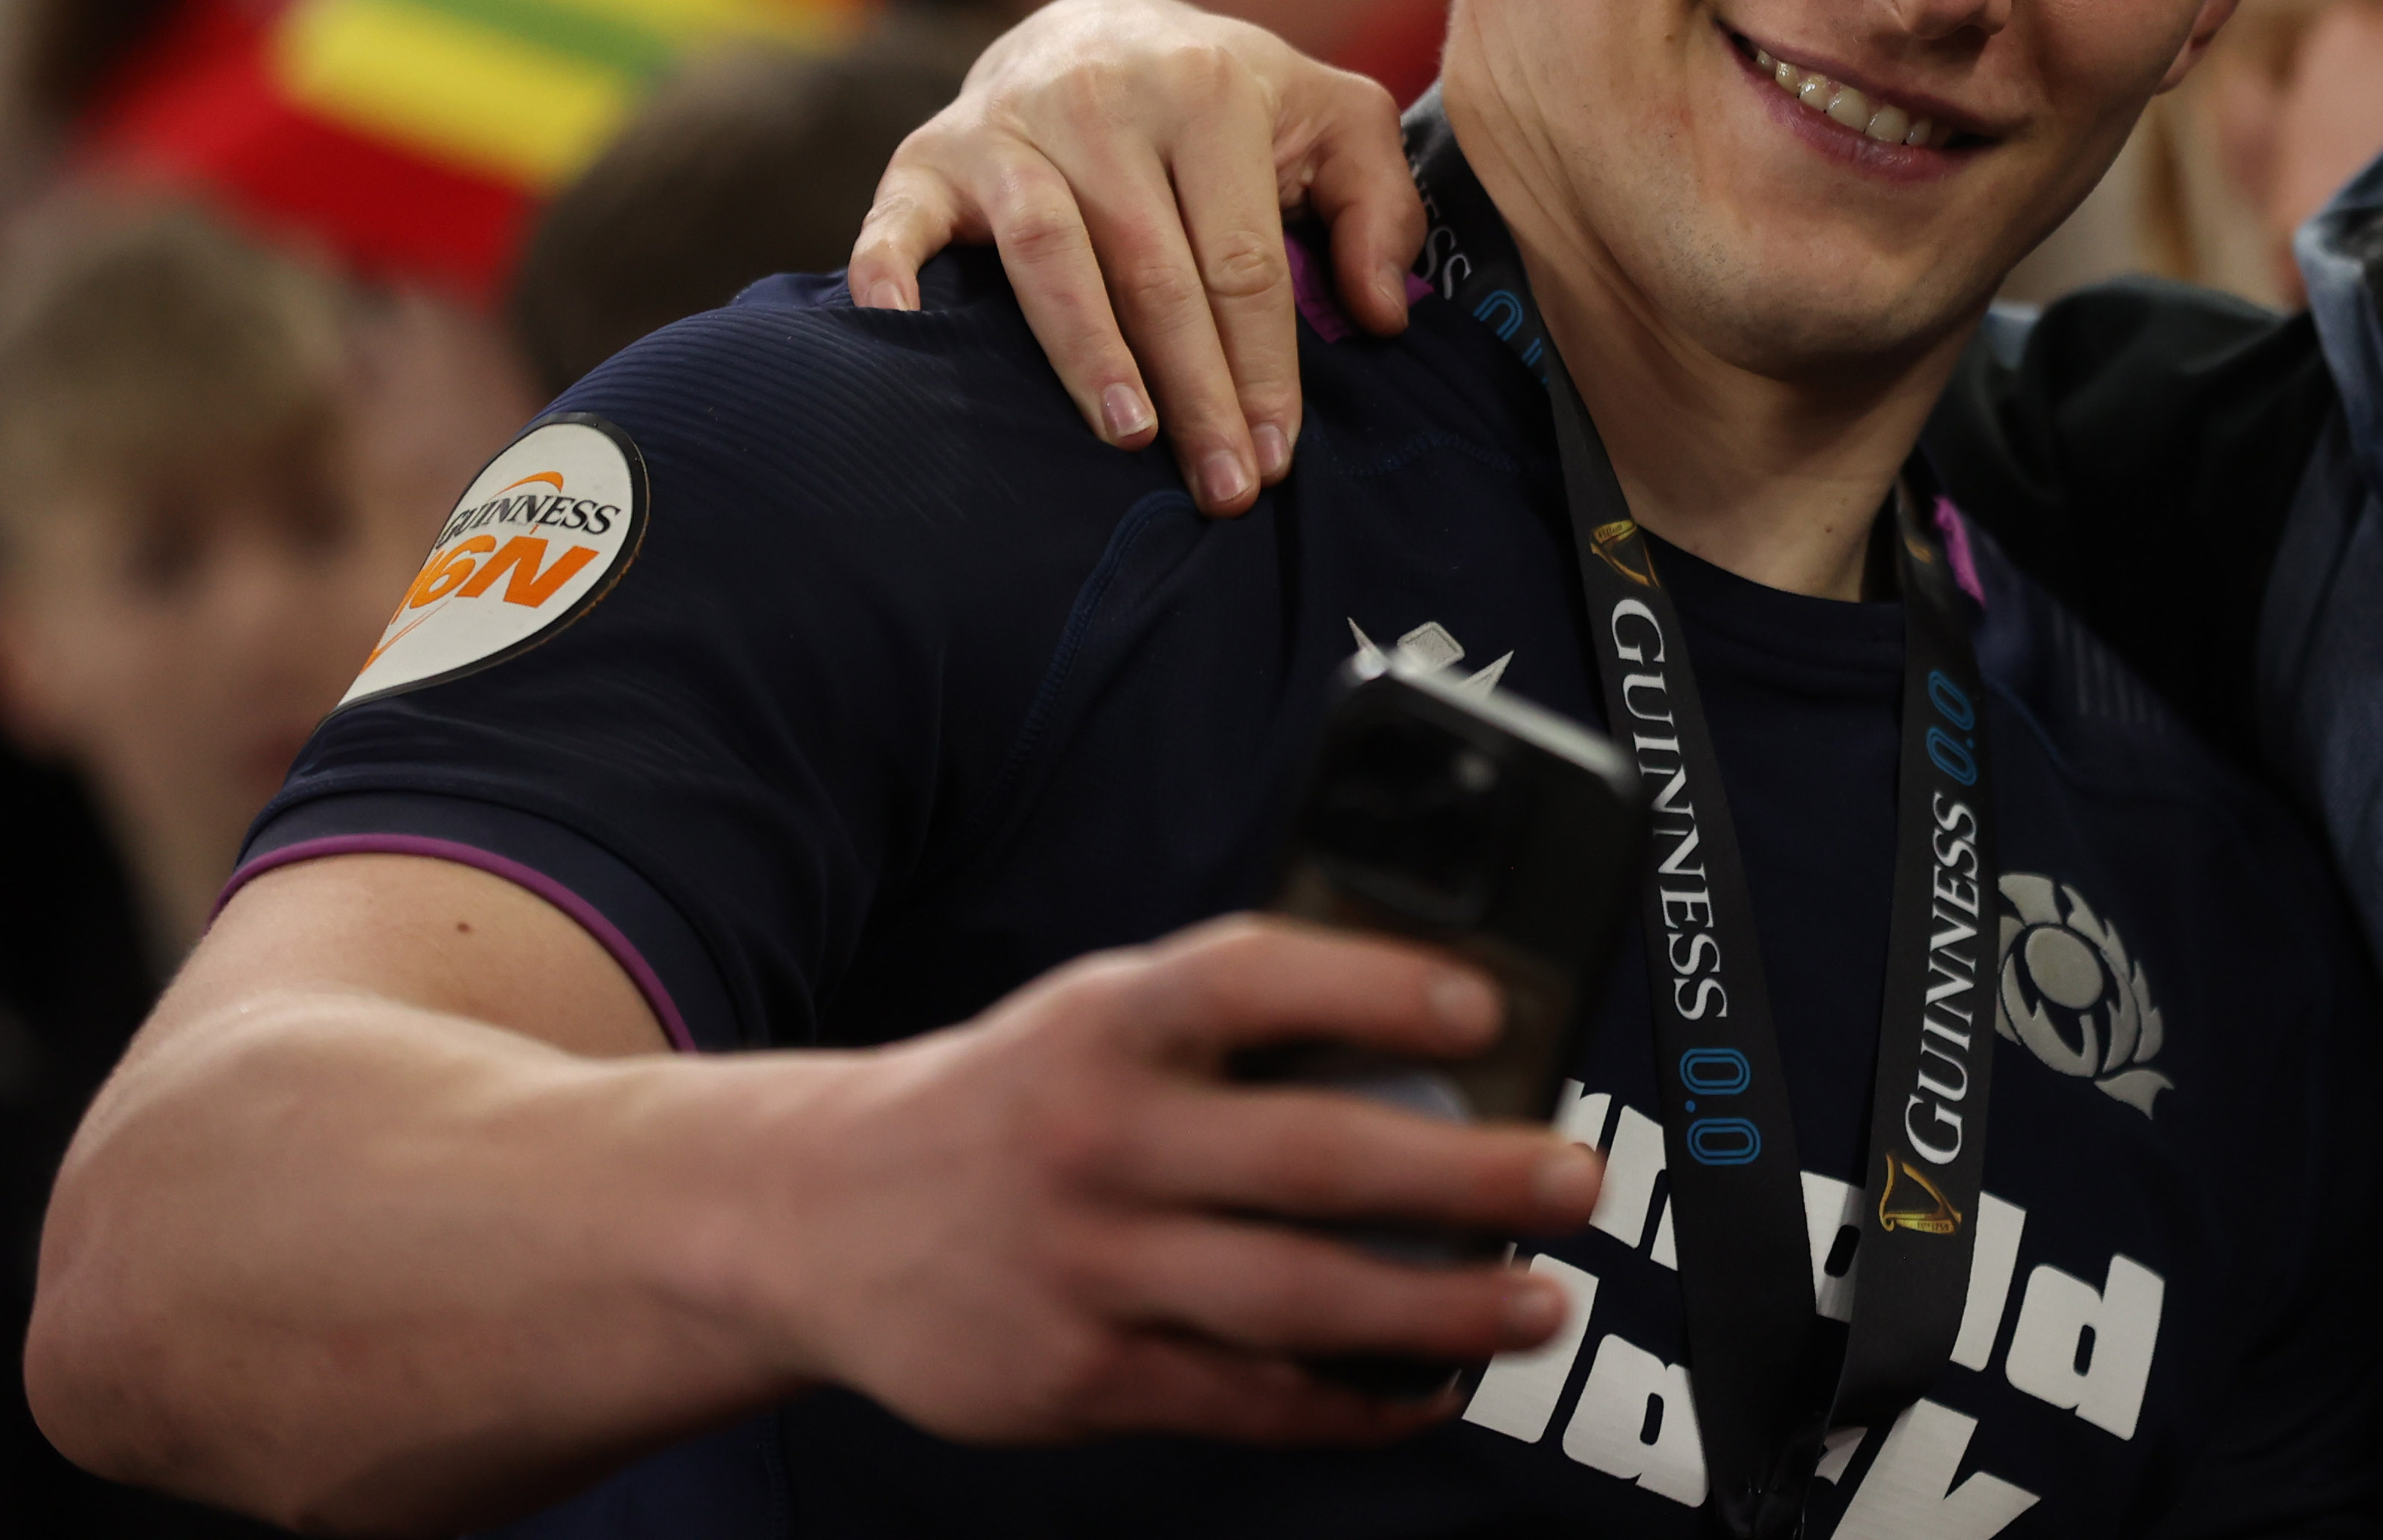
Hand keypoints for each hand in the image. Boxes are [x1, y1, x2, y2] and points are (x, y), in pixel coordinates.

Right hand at [756, 916, 1602, 1447]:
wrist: (812, 1216)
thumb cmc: (1011, 1101)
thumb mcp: (1095, 1016)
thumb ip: (1233, 1024)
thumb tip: (1432, 1035)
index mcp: (1110, 1021)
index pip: (1256, 982)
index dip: (1379, 988)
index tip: (1488, 1009)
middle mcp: (1099, 1138)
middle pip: (1312, 1158)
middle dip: (1465, 1175)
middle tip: (1570, 1181)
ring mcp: (1088, 1267)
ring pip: (1296, 1298)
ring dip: (1437, 1307)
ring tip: (1536, 1305)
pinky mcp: (1079, 1378)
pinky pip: (1247, 1399)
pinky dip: (1353, 1399)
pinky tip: (1428, 1384)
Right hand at [850, 0, 1430, 513]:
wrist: (1095, 28)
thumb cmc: (1226, 104)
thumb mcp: (1330, 119)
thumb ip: (1378, 205)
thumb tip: (1380, 313)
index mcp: (1209, 91)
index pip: (1243, 258)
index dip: (1263, 365)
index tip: (1275, 456)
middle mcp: (1103, 99)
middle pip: (1155, 271)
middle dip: (1194, 390)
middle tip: (1221, 490)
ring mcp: (1008, 125)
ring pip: (1050, 256)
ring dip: (1088, 354)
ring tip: (1129, 437)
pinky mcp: (929, 153)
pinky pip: (901, 219)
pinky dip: (892, 273)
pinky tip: (902, 334)